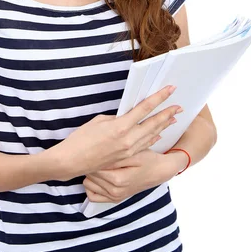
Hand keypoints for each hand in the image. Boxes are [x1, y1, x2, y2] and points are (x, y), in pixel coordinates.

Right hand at [54, 85, 182, 179]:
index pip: (145, 108)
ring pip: (151, 136)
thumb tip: (126, 118)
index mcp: (120, 126)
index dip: (159, 98)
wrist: (72, 161)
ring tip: (173, 119)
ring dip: (163, 126)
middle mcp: (128, 139)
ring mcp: (128, 151)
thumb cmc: (81, 139)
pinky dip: (153, 139)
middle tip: (179, 107)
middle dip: (167, 113)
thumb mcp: (99, 121)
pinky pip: (144, 146)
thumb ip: (116, 119)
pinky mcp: (126, 158)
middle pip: (153, 123)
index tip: (170, 90)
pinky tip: (158, 135)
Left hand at [82, 148, 179, 202]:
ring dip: (91, 174)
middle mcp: (115, 191)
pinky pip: (92, 196)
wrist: (158, 171)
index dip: (93, 156)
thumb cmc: (147, 159)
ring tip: (100, 164)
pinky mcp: (114, 199)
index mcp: (119, 179)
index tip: (95, 149)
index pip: (94, 167)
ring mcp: (114, 197)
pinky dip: (92, 186)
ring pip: (88, 184)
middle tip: (98, 154)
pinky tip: (99, 176)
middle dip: (92, 164)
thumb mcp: (134, 153)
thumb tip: (99, 156)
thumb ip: (116, 155)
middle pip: (90, 175)